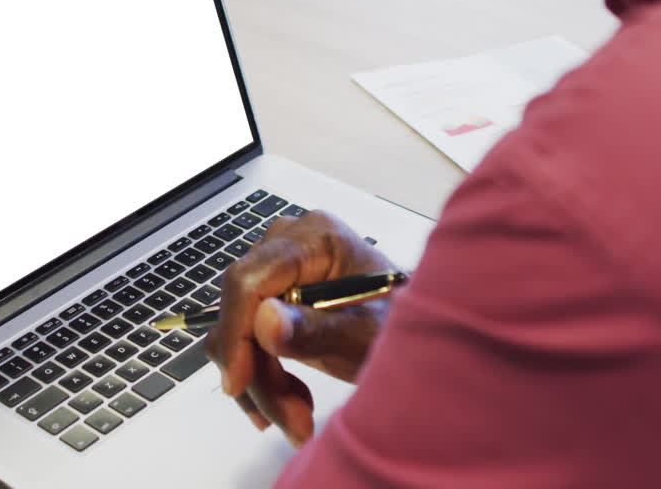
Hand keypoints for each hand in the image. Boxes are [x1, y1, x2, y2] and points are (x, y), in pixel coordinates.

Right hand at [205, 210, 396, 445]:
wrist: (424, 338)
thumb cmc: (407, 330)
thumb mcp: (368, 337)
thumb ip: (319, 330)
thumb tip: (264, 320)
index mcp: (315, 238)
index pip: (249, 280)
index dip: (237, 332)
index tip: (240, 384)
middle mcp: (288, 244)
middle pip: (240, 309)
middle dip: (258, 371)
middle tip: (292, 421)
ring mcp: (278, 269)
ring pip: (236, 331)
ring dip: (260, 383)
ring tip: (298, 421)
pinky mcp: (273, 295)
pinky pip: (245, 338)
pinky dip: (260, 377)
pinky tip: (289, 406)